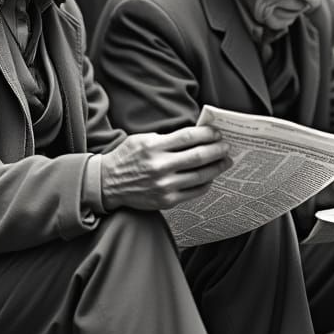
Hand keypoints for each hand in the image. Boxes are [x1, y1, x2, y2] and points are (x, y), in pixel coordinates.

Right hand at [99, 126, 230, 210]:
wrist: (107, 184)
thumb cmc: (126, 158)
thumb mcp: (142, 139)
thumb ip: (166, 138)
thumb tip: (195, 134)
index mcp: (153, 147)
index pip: (188, 137)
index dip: (207, 134)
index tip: (217, 133)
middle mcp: (160, 167)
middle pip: (198, 156)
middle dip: (217, 150)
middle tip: (226, 147)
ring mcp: (164, 185)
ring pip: (200, 175)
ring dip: (217, 167)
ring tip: (225, 161)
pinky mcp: (166, 200)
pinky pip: (194, 192)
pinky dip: (206, 183)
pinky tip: (210, 177)